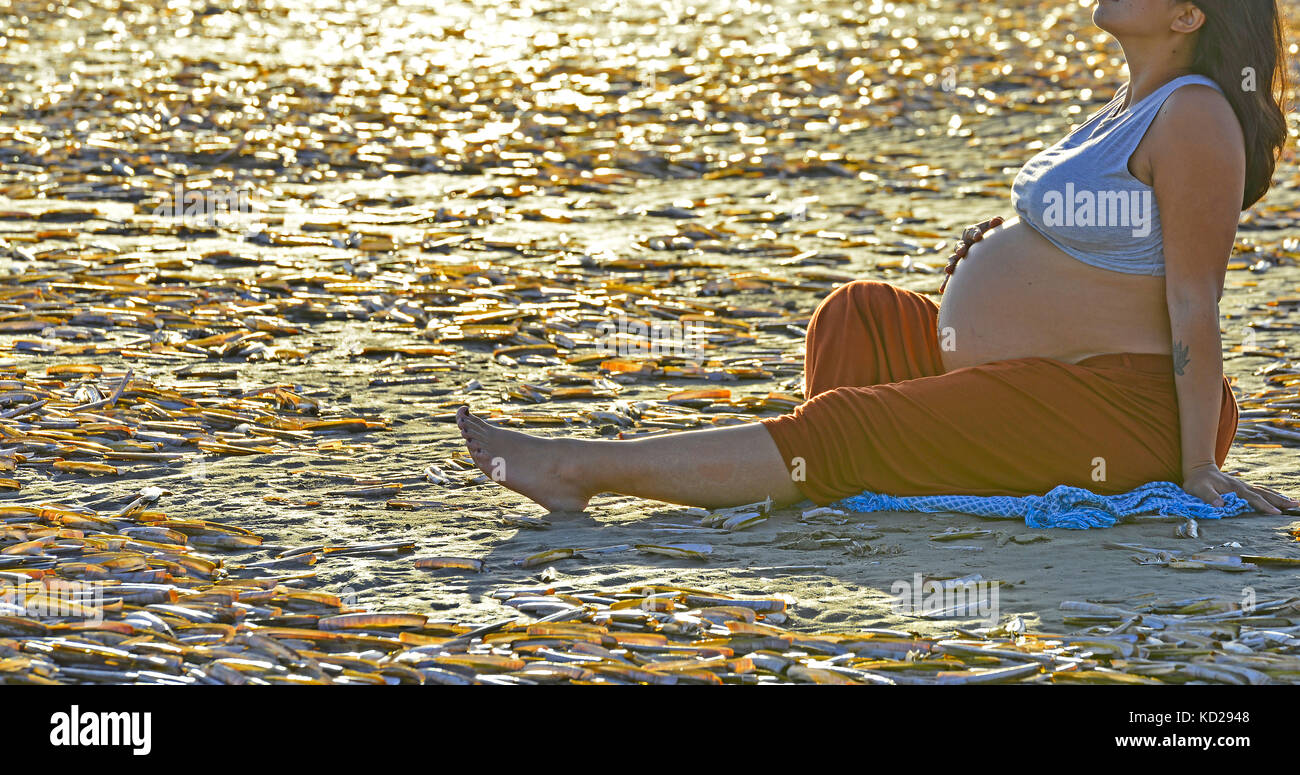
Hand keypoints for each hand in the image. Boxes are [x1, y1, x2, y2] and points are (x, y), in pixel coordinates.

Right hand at [940, 216, 1002, 293]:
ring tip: (948, 270)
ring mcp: (961, 257)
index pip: (972, 232)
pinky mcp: (960, 268)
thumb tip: (997, 221)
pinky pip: (952, 276)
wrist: (993, 247)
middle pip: (959, 246)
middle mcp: (964, 244)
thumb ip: (996, 224)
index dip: (975, 234)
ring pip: (953, 260)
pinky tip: (942, 290)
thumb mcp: (997, 228)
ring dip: (951, 265)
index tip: (979, 237)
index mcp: (971, 232)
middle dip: (960, 249)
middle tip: (961, 252)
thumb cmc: (995, 234)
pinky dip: (946, 282)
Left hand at [1181, 462, 1297, 514]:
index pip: (1253, 498)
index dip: (1264, 506)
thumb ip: (1208, 497)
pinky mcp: (1243, 487)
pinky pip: (1261, 491)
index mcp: (1234, 489)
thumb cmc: (1197, 481)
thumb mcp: (1198, 489)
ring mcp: (1244, 486)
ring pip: (1265, 491)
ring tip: (1295, 503)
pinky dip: (1272, 494)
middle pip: (1264, 494)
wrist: (1199, 468)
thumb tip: (1220, 506)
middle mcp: (1242, 486)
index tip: (1276, 513)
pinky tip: (1280, 498)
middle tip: (1296, 505)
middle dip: (1280, 500)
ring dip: (1279, 497)